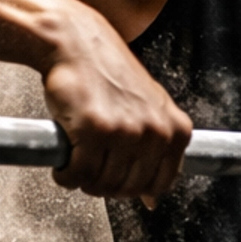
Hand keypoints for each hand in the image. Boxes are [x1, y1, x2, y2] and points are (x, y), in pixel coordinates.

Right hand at [41, 3, 191, 201]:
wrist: (76, 42)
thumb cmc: (107, 74)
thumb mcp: (149, 108)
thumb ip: (158, 149)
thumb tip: (153, 199)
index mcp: (176, 130)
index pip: (160, 184)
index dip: (133, 188)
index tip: (116, 178)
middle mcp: (155, 132)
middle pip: (128, 189)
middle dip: (104, 185)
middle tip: (90, 167)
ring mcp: (126, 132)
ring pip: (102, 185)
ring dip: (83, 180)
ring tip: (77, 160)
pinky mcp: (94, 130)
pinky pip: (78, 174)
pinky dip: (65, 176)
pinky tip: (64, 163)